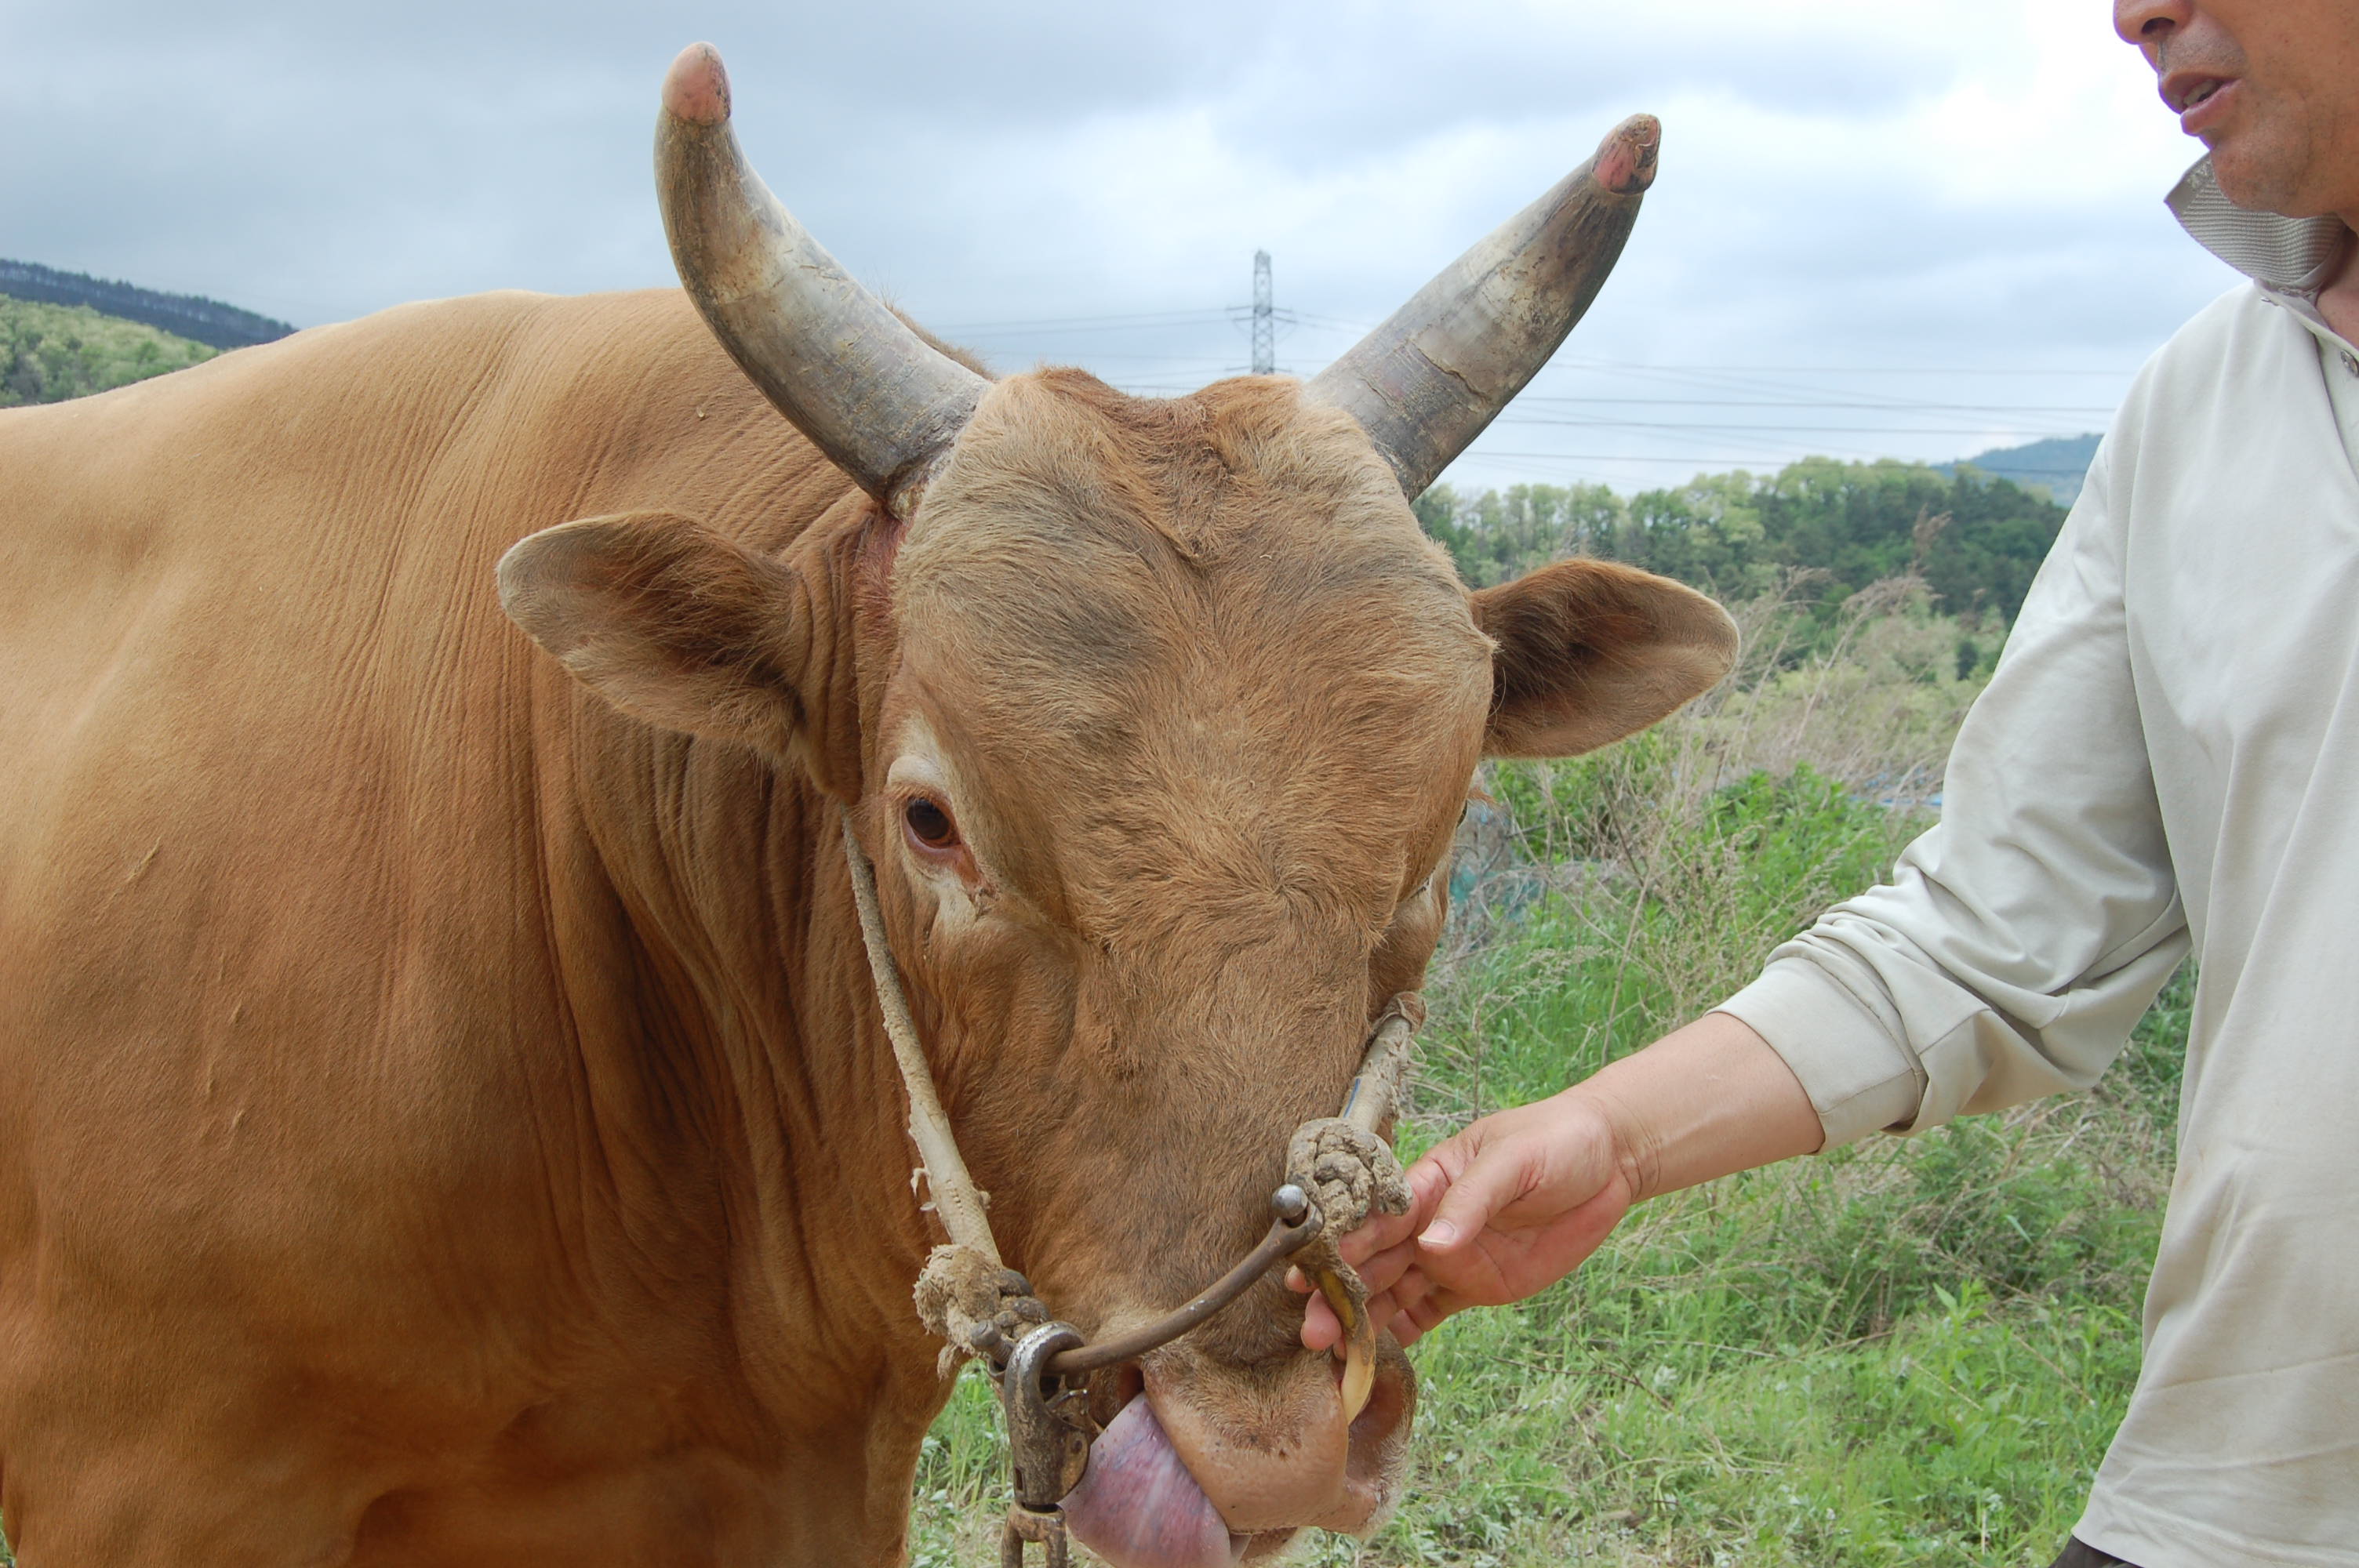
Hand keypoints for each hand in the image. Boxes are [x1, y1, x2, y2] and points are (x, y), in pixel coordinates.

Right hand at [1293, 1089, 1634, 1348]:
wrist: (1609, 1162)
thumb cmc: (1556, 1141)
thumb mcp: (1513, 1161)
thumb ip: (1472, 1201)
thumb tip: (1433, 1245)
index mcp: (1426, 1183)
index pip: (1372, 1218)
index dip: (1336, 1244)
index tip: (1304, 1272)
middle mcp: (1427, 1224)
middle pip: (1371, 1262)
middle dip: (1337, 1295)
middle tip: (1311, 1331)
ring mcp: (1448, 1257)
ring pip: (1390, 1293)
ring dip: (1361, 1321)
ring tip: (1330, 1354)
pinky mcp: (1474, 1286)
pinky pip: (1426, 1313)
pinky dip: (1399, 1334)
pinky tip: (1371, 1359)